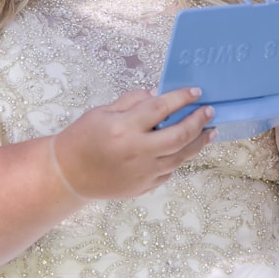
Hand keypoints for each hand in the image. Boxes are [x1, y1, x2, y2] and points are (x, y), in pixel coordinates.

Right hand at [52, 87, 214, 199]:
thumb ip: (131, 102)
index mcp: (124, 128)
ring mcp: (142, 172)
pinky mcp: (144, 186)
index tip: (195, 91)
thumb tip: (158, 95)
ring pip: (180, 156)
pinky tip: (185, 148)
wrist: (69, 174)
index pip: (160, 108)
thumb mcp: (102, 111)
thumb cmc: (82, 138)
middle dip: (198, 121)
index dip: (181, 98)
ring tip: (210, 131)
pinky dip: (179, 158)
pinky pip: (169, 170)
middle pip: (179, 135)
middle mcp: (137, 151)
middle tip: (209, 111)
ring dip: (198, 142)